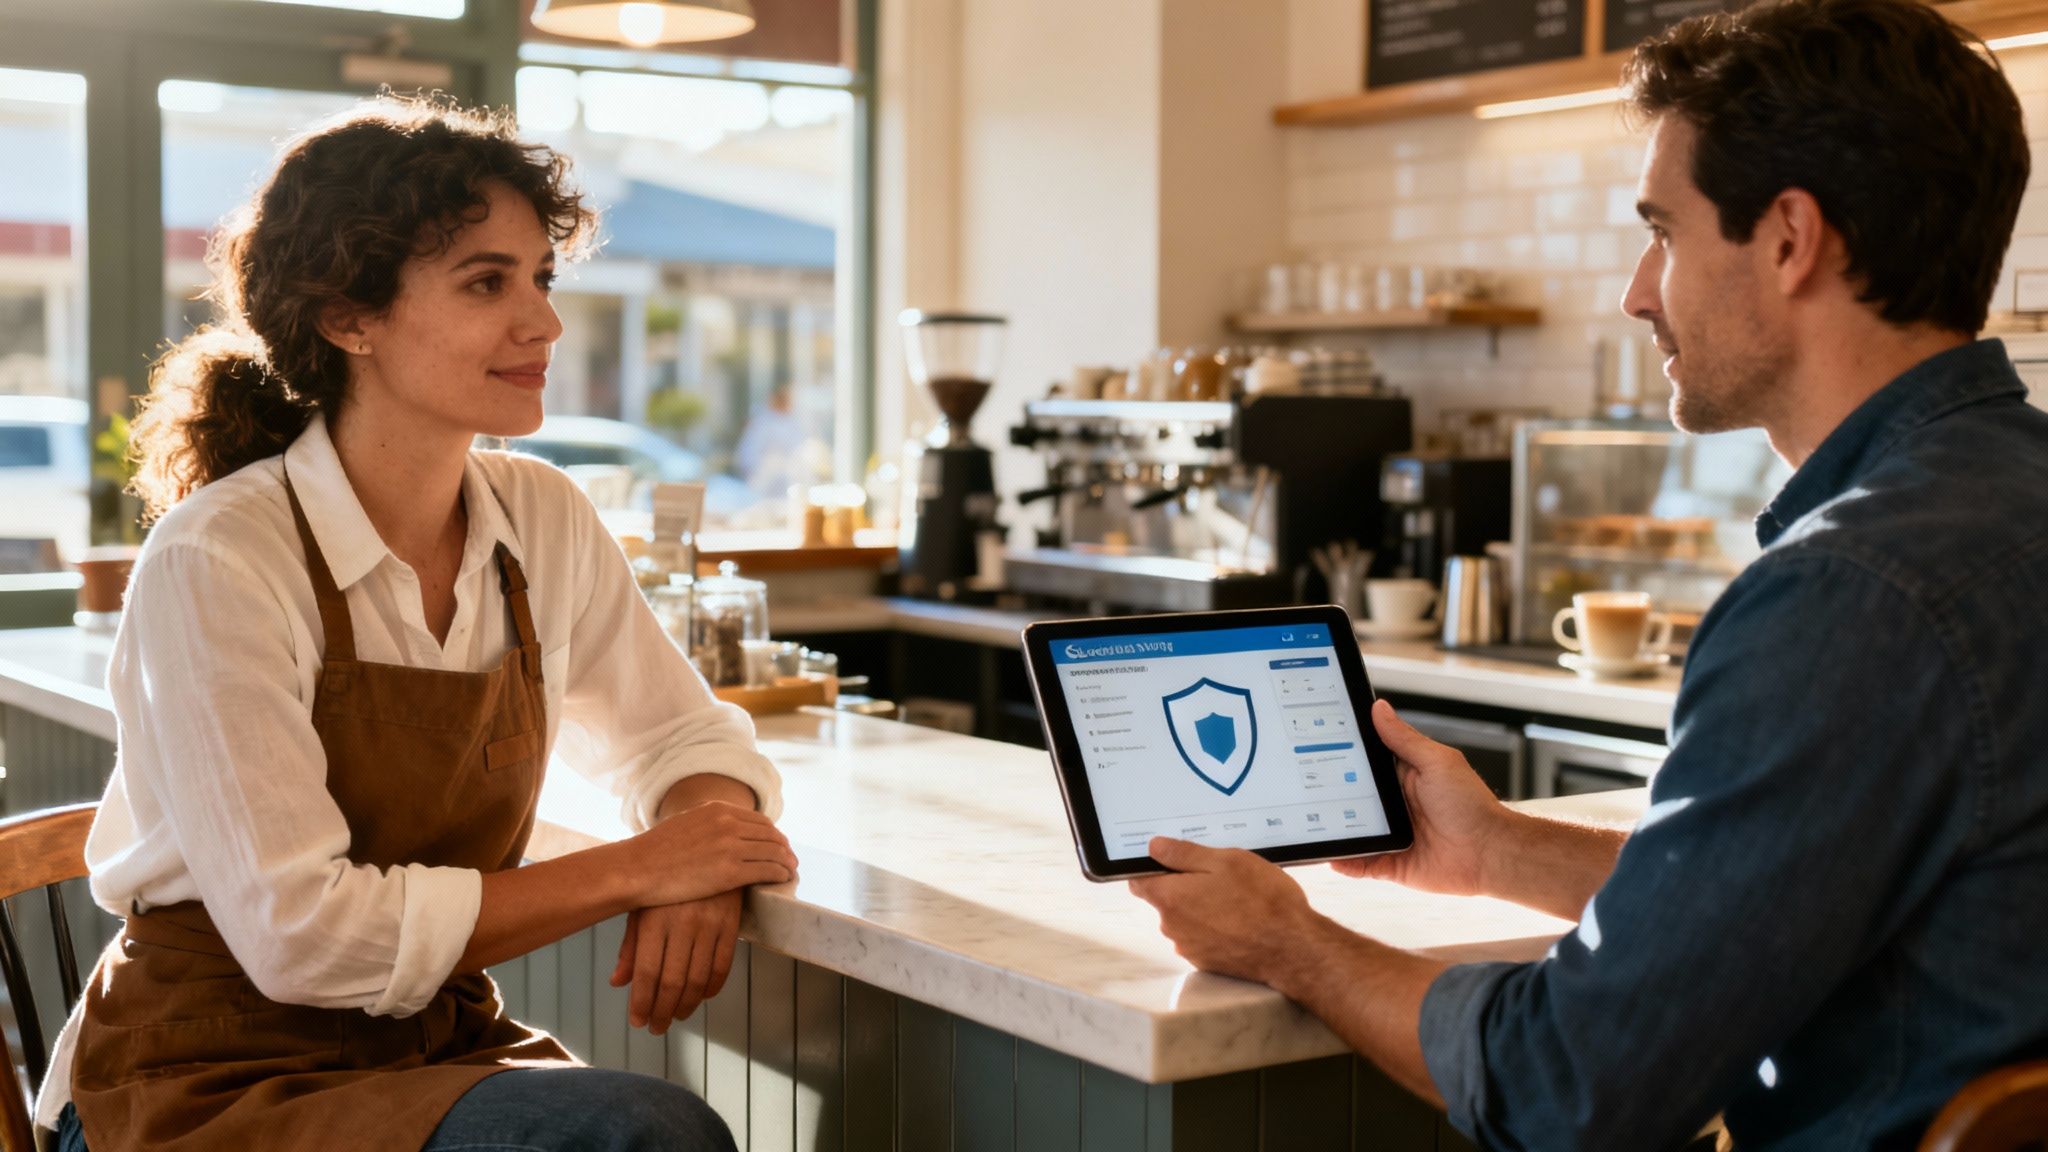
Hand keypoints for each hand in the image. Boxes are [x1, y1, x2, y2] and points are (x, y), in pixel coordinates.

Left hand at [611, 892, 739, 1032]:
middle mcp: (682, 923)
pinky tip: (701, 997)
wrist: (706, 845)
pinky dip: (712, 988)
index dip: (642, 1003)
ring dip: (686, 1005)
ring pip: (699, 979)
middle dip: (662, 1011)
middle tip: (656, 1027)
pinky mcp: (731, 923)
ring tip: (675, 1016)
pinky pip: (723, 965)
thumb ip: (630, 945)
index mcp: (654, 919)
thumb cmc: (664, 881)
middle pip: (673, 982)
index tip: (638, 1021)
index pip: (647, 973)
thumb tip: (618, 982)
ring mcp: (710, 923)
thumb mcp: (641, 906)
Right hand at [630, 800, 797, 906]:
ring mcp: (730, 846)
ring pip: (773, 852)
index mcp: (717, 810)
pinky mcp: (730, 871)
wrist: (636, 868)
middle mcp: (728, 823)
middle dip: (784, 848)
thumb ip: (707, 824)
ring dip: (787, 862)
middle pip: (771, 835)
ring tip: (790, 871)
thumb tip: (722, 833)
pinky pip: (767, 870)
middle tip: (790, 860)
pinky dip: (780, 874)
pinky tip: (783, 880)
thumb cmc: (653, 852)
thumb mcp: (684, 824)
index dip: (774, 835)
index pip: (759, 821)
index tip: (779, 846)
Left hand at [1128, 837, 1326, 985]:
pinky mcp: (1208, 962)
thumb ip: (1184, 854)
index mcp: (1171, 899)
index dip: (1151, 867)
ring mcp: (1190, 948)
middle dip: (1185, 885)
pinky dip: (1215, 926)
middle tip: (1219, 874)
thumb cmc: (1262, 901)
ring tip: (1236, 897)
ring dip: (1202, 906)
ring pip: (1186, 918)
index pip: (1139, 881)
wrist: (1293, 948)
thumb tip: (1155, 848)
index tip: (1169, 859)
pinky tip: (1240, 918)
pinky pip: (1203, 936)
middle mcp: (1173, 927)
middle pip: (1165, 899)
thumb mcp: (1226, 861)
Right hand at [1330, 700, 1514, 896]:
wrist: (1491, 852)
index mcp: (1403, 777)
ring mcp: (1392, 835)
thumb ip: (1404, 739)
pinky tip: (1331, 857)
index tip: (1316, 748)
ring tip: (1311, 824)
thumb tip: (1379, 708)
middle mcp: (1395, 806)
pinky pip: (1362, 863)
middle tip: (1304, 788)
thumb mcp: (1436, 762)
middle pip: (1352, 798)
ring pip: (1353, 831)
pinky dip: (1346, 862)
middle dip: (1331, 795)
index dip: (1342, 759)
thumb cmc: (1472, 805)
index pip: (1365, 765)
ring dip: (1334, 830)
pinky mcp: (1393, 863)